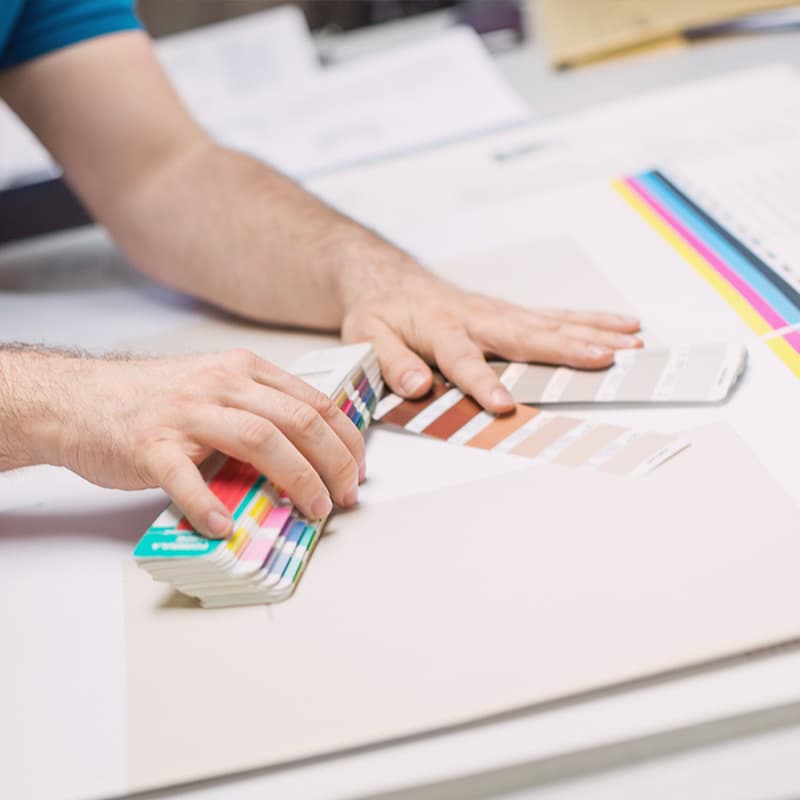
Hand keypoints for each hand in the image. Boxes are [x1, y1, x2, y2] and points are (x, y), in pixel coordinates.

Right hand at [16, 349, 364, 537]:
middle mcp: (221, 384)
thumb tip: (309, 456)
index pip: (315, 402)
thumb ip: (258, 411)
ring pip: (258, 440)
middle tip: (344, 497)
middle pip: (297, 420)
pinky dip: (208, 503)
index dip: (346, 440)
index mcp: (244, 371)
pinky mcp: (150, 446)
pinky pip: (184, 476)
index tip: (357, 470)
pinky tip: (225, 526)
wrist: (78, 399)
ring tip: (310, 511)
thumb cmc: (152, 400)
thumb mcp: (215, 389)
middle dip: (333, 463)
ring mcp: (185, 414)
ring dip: (295, 479)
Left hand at [342, 271, 641, 413]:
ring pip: (550, 324)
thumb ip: (391, 363)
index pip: (463, 360)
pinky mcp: (512, 313)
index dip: (482, 383)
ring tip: (628, 345)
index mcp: (440, 330)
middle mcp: (478, 319)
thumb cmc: (383, 314)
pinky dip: (590, 320)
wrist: (392, 282)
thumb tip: (416, 387)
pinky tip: (621, 326)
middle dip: (565, 349)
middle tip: (602, 361)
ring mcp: (500, 314)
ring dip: (591, 333)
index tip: (502, 405)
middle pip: (524, 336)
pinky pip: (555, 317)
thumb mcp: (368, 338)